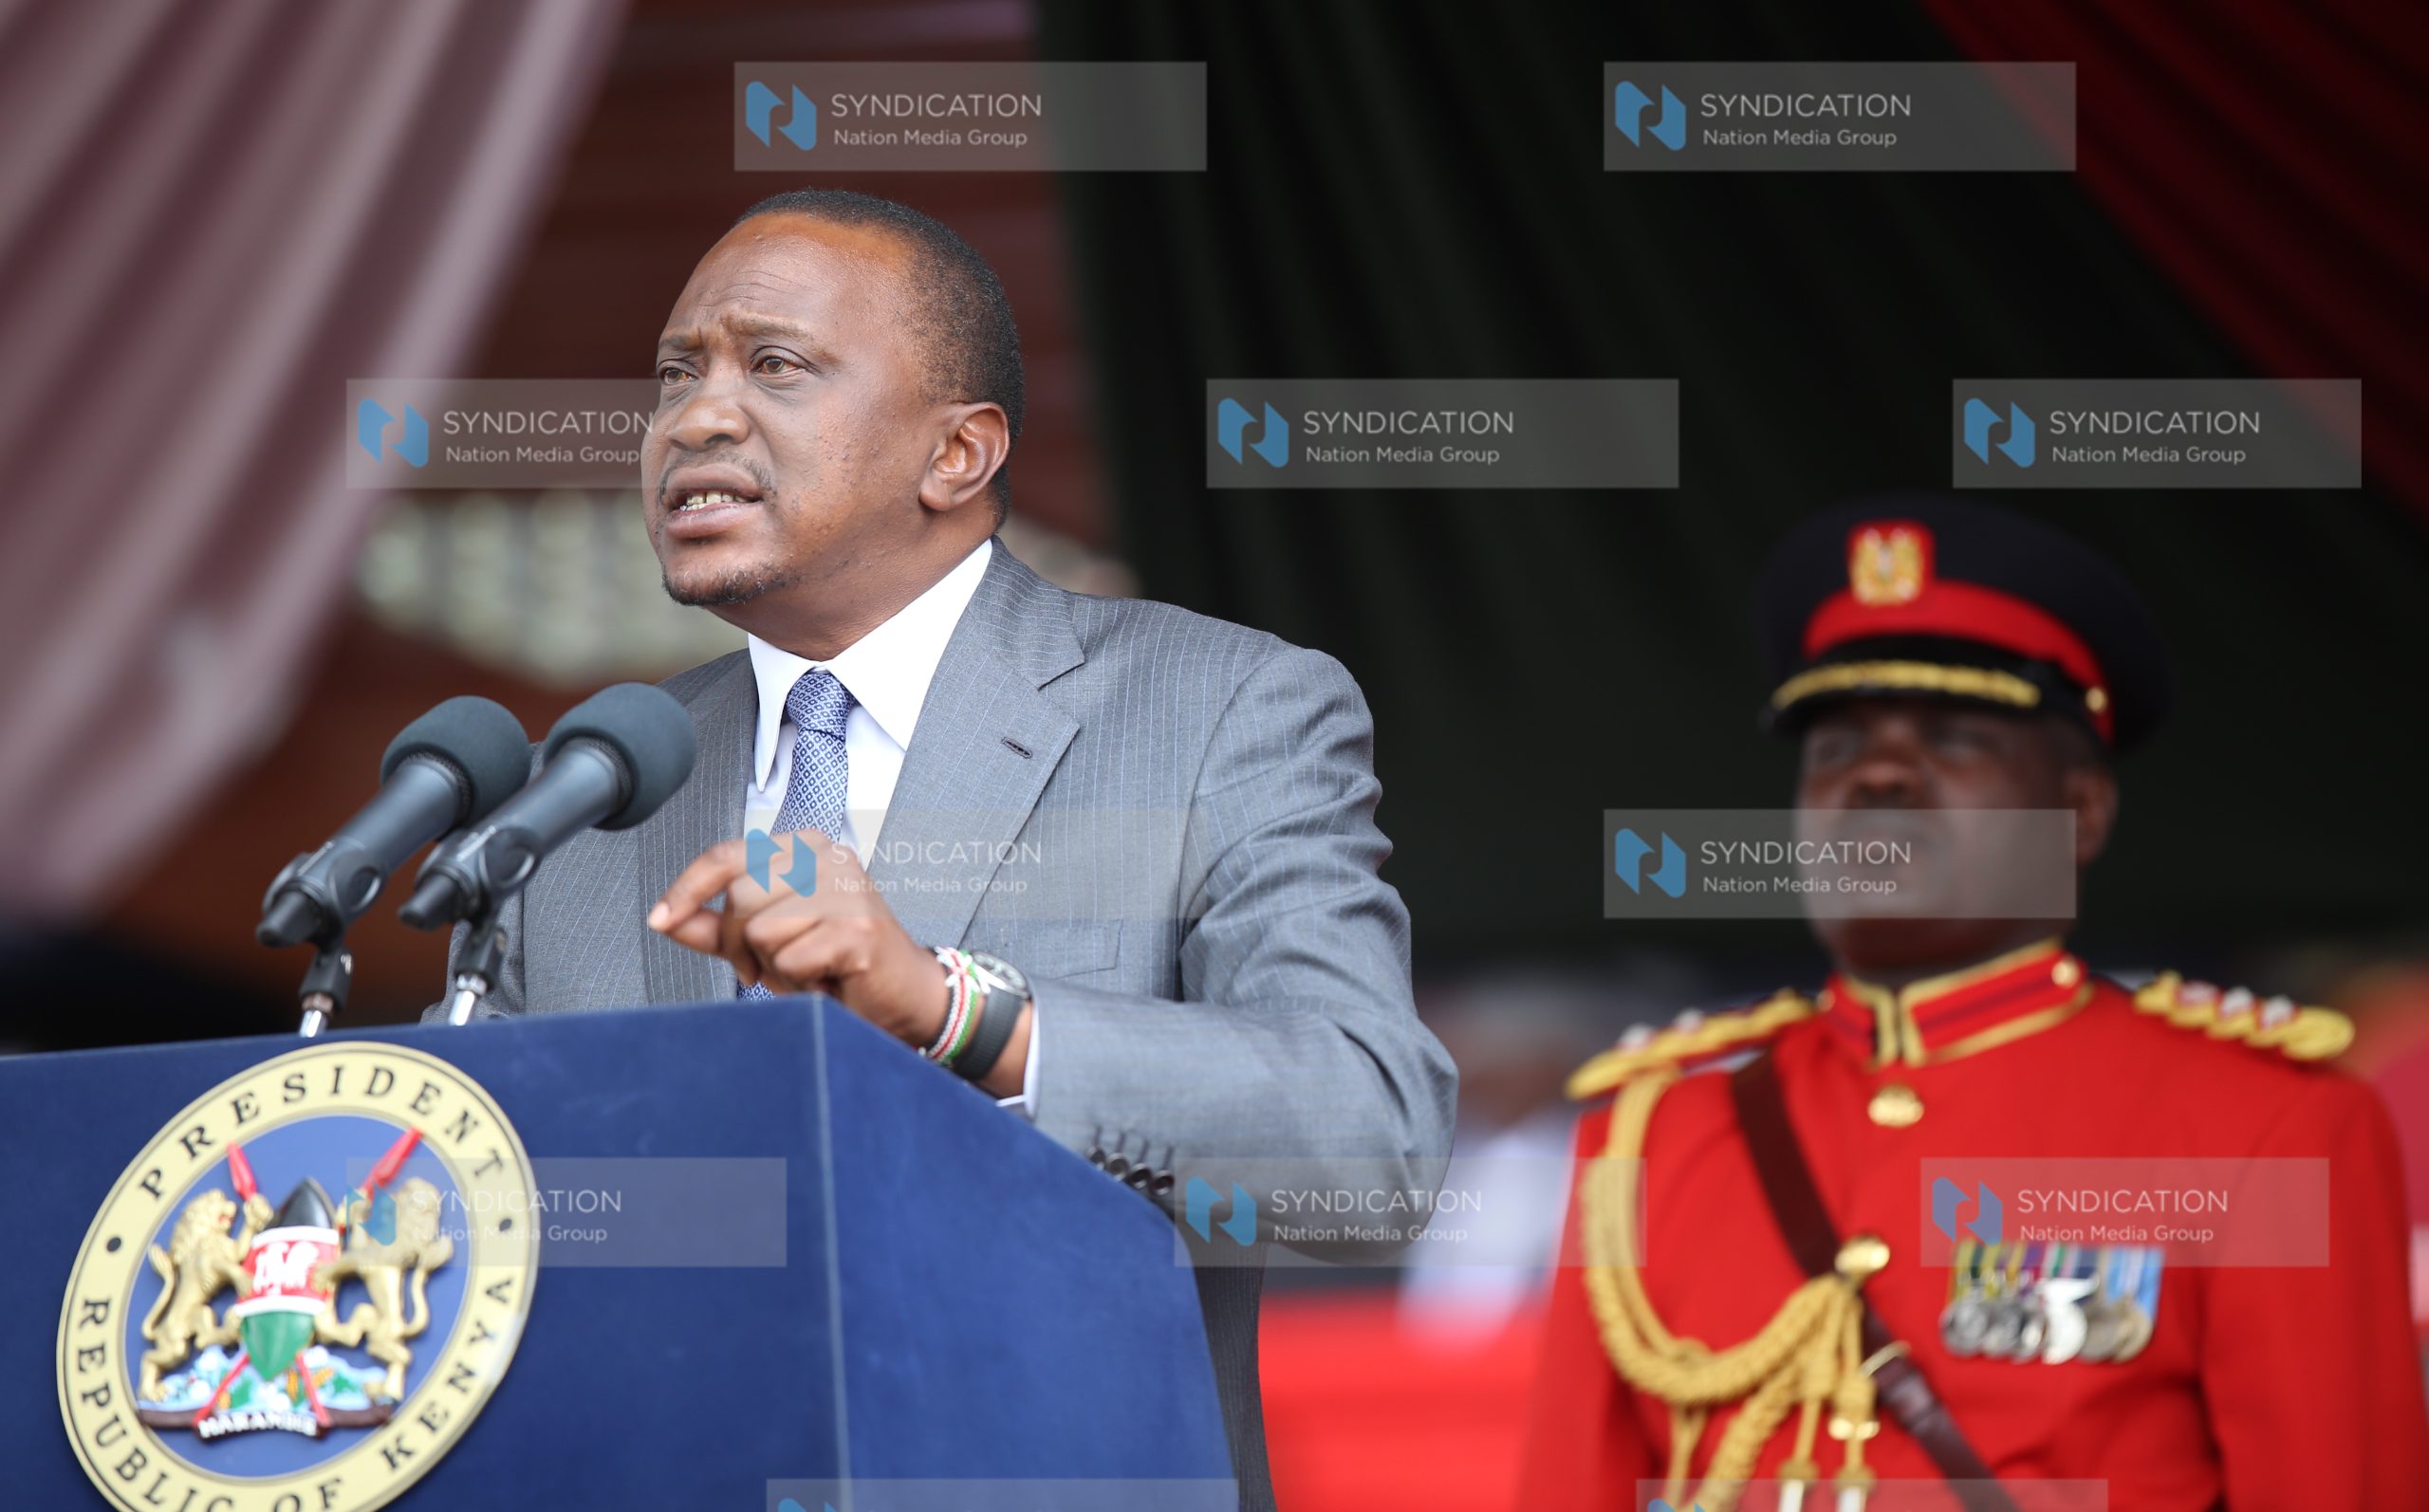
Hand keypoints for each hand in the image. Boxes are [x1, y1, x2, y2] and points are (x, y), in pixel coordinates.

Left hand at [646, 829, 947, 1048]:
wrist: (904, 996)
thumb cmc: (837, 963)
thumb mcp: (767, 940)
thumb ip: (717, 927)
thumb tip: (666, 918)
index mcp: (805, 848)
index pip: (727, 856)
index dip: (687, 888)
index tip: (662, 918)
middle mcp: (828, 857)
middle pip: (738, 900)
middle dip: (741, 948)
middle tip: (774, 967)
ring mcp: (846, 889)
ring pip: (761, 932)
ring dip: (777, 967)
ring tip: (810, 969)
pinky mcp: (857, 929)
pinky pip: (791, 959)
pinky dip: (802, 982)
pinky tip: (829, 979)